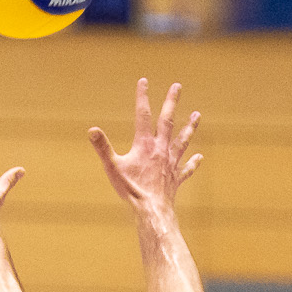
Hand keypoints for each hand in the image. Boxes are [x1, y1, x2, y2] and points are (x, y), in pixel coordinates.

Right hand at [88, 78, 201, 212]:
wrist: (151, 209)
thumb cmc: (131, 190)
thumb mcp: (113, 167)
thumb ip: (103, 147)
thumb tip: (92, 130)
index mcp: (145, 145)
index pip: (143, 115)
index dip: (142, 97)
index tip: (144, 81)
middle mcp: (161, 150)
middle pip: (168, 121)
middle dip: (172, 103)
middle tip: (177, 86)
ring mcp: (171, 163)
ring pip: (183, 141)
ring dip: (190, 127)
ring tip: (197, 115)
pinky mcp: (176, 178)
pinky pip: (186, 168)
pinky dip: (193, 163)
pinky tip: (199, 157)